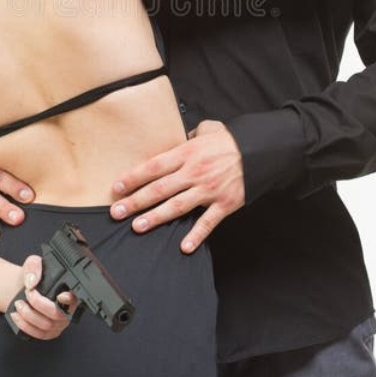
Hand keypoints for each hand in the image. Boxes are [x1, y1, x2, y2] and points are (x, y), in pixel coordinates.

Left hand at [8, 255, 77, 340]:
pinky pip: (39, 334)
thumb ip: (34, 267)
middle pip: (58, 314)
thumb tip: (32, 282)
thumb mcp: (34, 263)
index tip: (60, 296)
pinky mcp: (49, 332)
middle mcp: (68, 309)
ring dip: (29, 316)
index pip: (76, 298)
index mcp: (70, 291)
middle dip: (39, 305)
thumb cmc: (35, 276)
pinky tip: (17, 315)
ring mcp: (59, 323)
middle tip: (28, 294)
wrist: (26, 287)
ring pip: (47, 326)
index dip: (70, 299)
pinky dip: (25, 326)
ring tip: (18, 304)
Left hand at [110, 120, 244, 252]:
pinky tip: (184, 247)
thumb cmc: (229, 140)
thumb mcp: (207, 129)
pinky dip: (197, 235)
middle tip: (117, 212)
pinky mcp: (224, 204)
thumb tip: (179, 137)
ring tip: (138, 227)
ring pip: (177, 206)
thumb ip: (189, 134)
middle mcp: (194, 172)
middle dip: (136, 201)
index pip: (154, 166)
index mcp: (187, 153)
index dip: (133, 177)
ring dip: (156, 218)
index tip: (116, 187)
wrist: (259, 150)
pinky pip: (208, 222)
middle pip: (159, 189)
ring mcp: (208, 190)